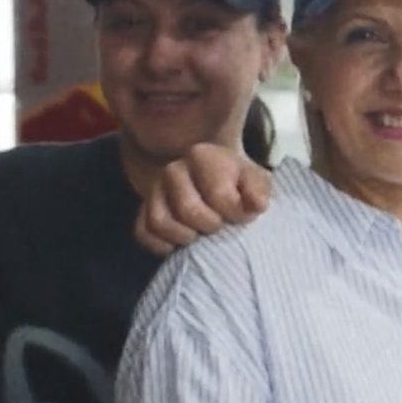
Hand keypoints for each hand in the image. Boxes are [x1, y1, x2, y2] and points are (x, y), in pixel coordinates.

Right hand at [136, 142, 271, 254]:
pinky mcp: (143, 211)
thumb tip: (257, 205)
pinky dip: (161, 246)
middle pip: (187, 210)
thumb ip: (258, 190)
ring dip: (183, 237)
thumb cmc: (235, 183)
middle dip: (209, 225)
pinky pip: (143, 233)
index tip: (243, 215)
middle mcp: (174, 169)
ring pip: (159, 221)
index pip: (219, 195)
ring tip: (199, 236)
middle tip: (220, 227)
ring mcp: (154, 190)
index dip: (236, 213)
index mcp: (203, 156)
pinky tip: (179, 246)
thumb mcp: (254, 180)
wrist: (210, 178)